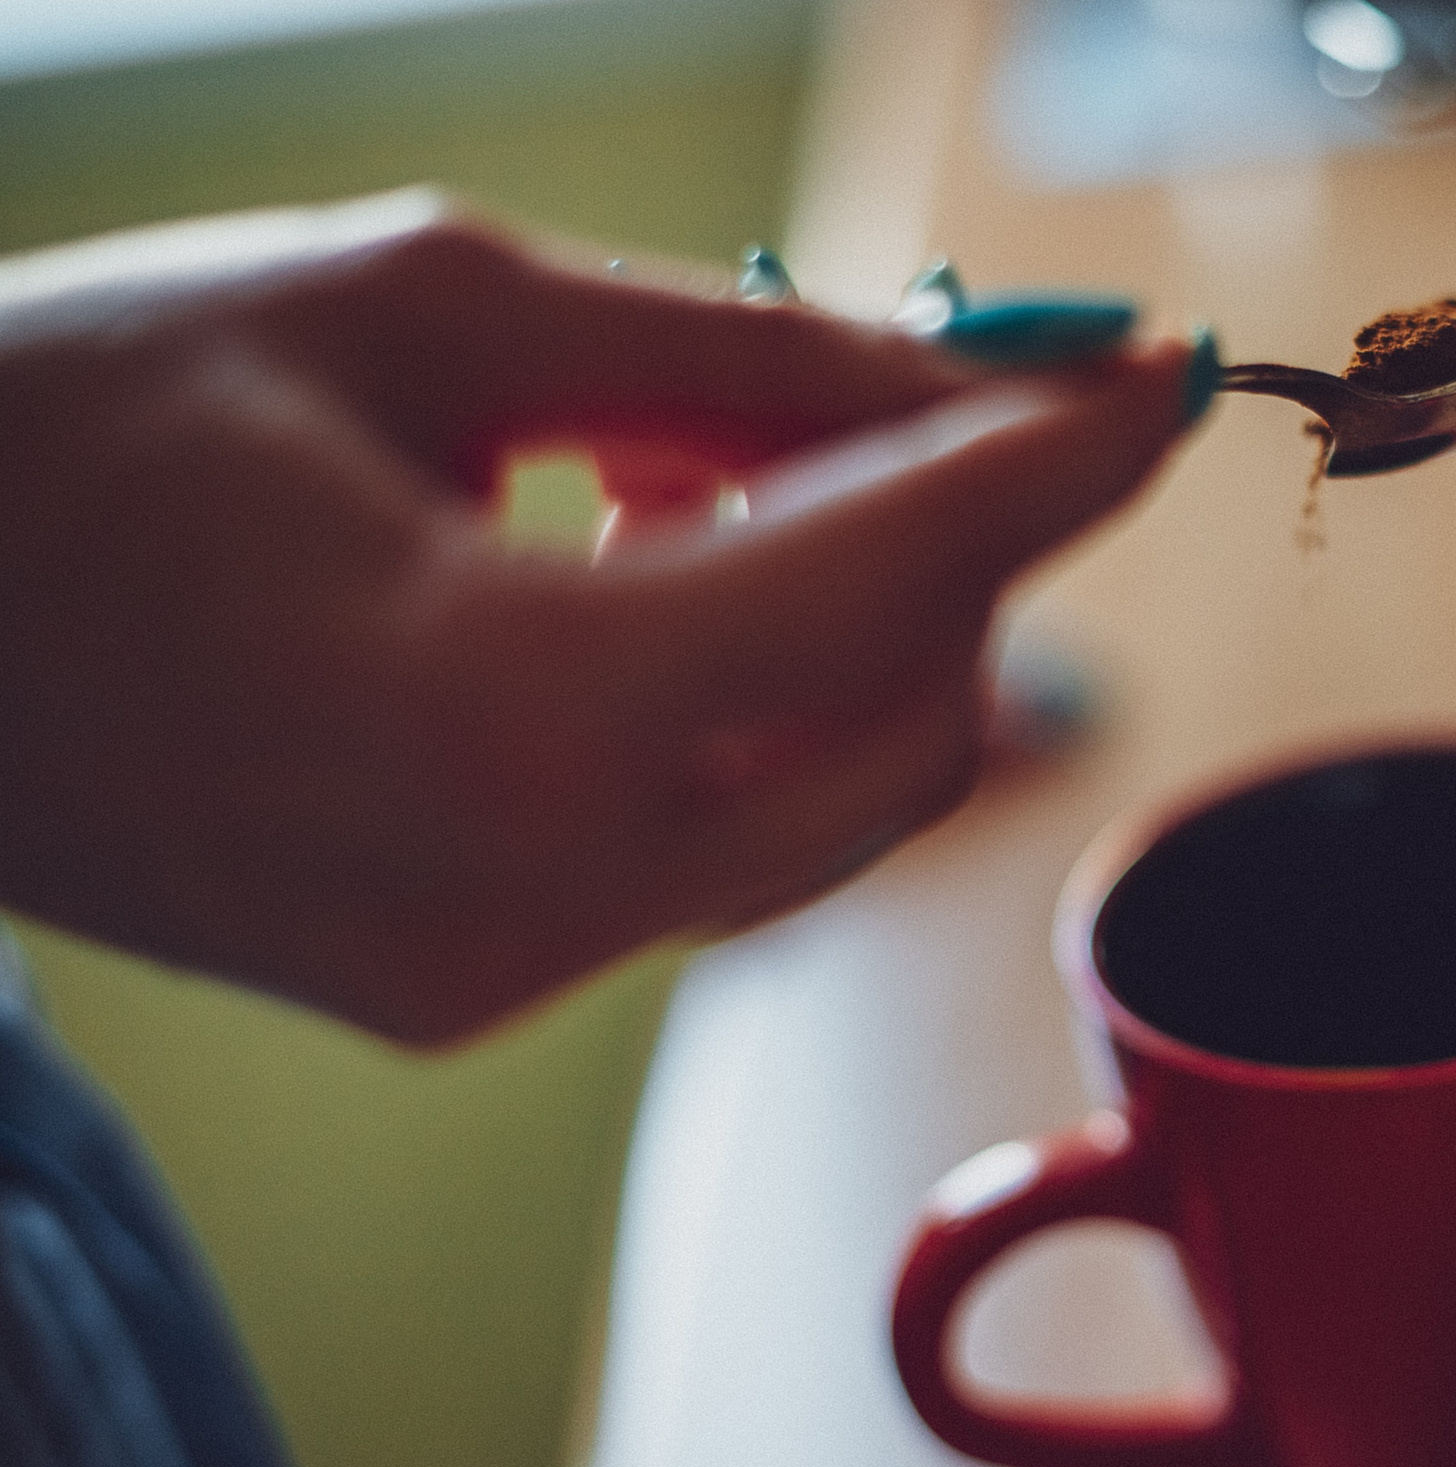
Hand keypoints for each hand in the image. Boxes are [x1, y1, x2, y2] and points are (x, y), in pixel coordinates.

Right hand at [0, 191, 1204, 1043]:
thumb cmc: (73, 417)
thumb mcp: (417, 307)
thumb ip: (735, 358)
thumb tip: (968, 382)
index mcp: (503, 716)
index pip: (889, 585)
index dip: (1052, 463)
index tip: (1164, 376)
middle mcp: (526, 895)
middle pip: (910, 730)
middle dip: (952, 552)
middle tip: (899, 390)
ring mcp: (493, 971)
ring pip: (825, 804)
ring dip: (843, 626)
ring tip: (693, 462)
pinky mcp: (460, 986)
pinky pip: (706, 845)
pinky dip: (739, 706)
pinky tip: (634, 572)